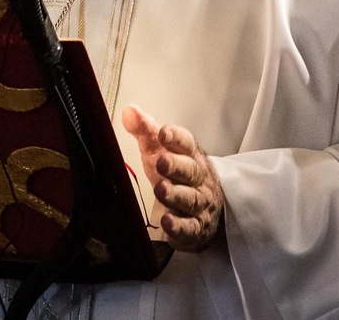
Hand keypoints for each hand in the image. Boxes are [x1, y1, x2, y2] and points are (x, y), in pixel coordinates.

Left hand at [121, 105, 222, 251]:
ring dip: (175, 194)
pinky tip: (168, 222)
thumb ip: (146, 131)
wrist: (208, 206)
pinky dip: (179, 226)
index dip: (175, 137)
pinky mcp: (195, 228)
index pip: (186, 143)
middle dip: (176, 165)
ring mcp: (199, 204)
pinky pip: (189, 228)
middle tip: (161, 162)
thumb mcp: (162, 150)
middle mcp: (198, 179)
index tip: (163, 132)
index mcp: (190, 155)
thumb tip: (130, 111)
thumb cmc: (179, 174)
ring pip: (189, 198)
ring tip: (161, 190)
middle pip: (190, 170)